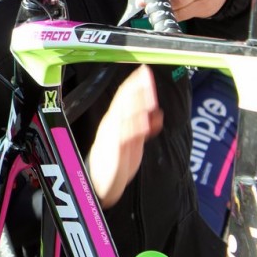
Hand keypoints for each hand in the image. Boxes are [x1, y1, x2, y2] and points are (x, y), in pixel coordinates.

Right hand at [87, 65, 162, 207]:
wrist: (99, 187)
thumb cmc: (114, 163)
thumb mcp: (131, 142)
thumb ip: (143, 127)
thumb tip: (157, 113)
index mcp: (113, 121)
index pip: (123, 97)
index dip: (134, 83)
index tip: (144, 70)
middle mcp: (111, 125)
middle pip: (123, 102)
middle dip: (136, 87)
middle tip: (147, 74)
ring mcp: (112, 137)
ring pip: (124, 115)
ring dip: (137, 103)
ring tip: (149, 93)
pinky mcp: (115, 151)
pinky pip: (125, 137)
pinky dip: (135, 127)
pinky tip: (146, 121)